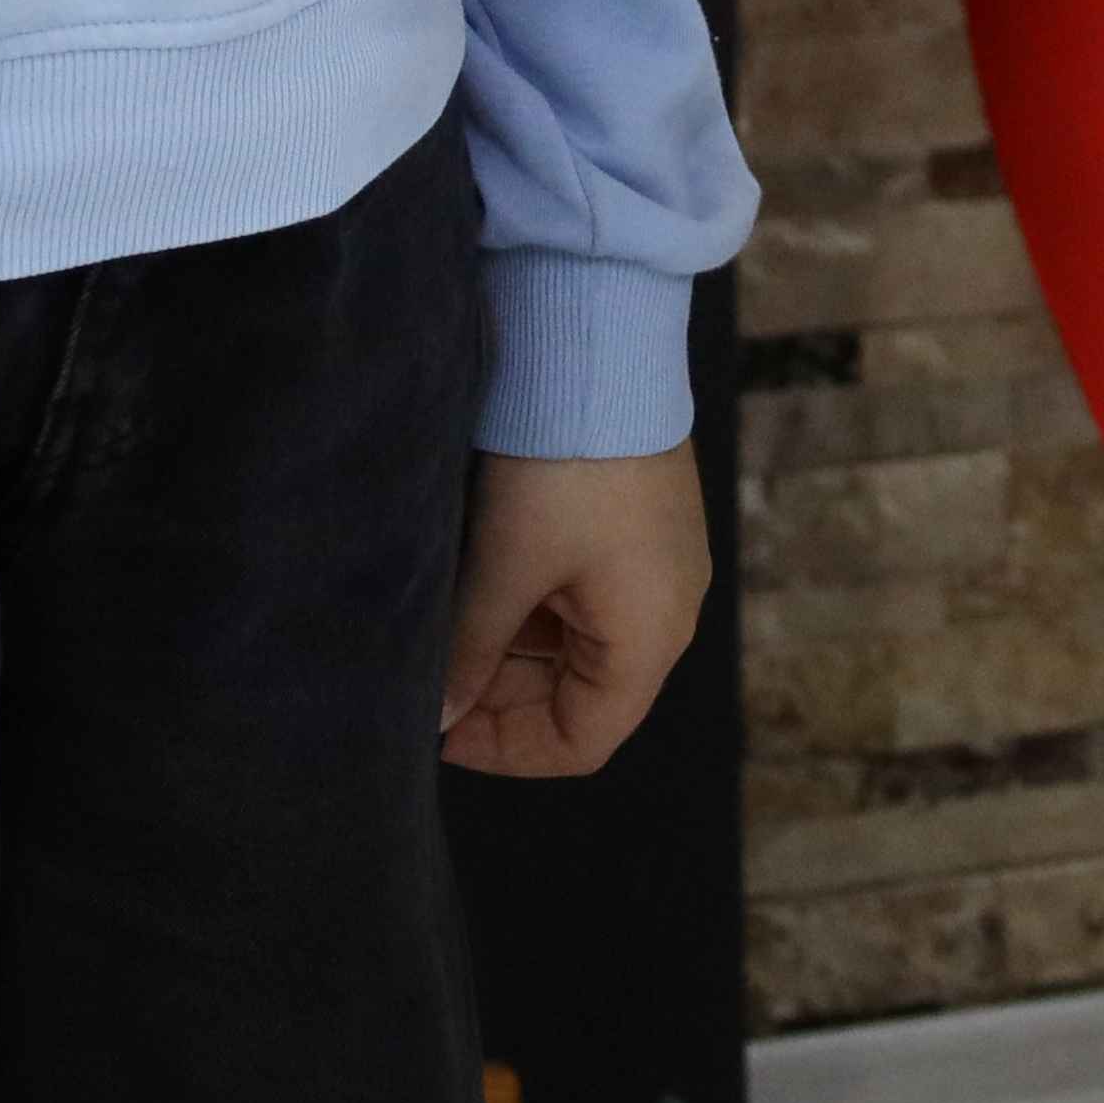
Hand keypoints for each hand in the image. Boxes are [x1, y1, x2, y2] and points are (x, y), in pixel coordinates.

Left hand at [438, 448, 710, 779]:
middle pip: (584, 698)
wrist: (603, 352)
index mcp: (650, 638)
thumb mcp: (505, 568)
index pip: (582, 741)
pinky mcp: (644, 530)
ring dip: (516, 652)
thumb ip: (469, 653)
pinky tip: (487, 585)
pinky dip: (537, 611)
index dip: (507, 750)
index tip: (440, 732)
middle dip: (504, 698)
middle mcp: (669, 613)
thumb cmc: (562, 469)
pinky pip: (590, 601)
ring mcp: (659, 569)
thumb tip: (436, 718)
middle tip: (434, 678)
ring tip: (451, 628)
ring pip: (581, 649)